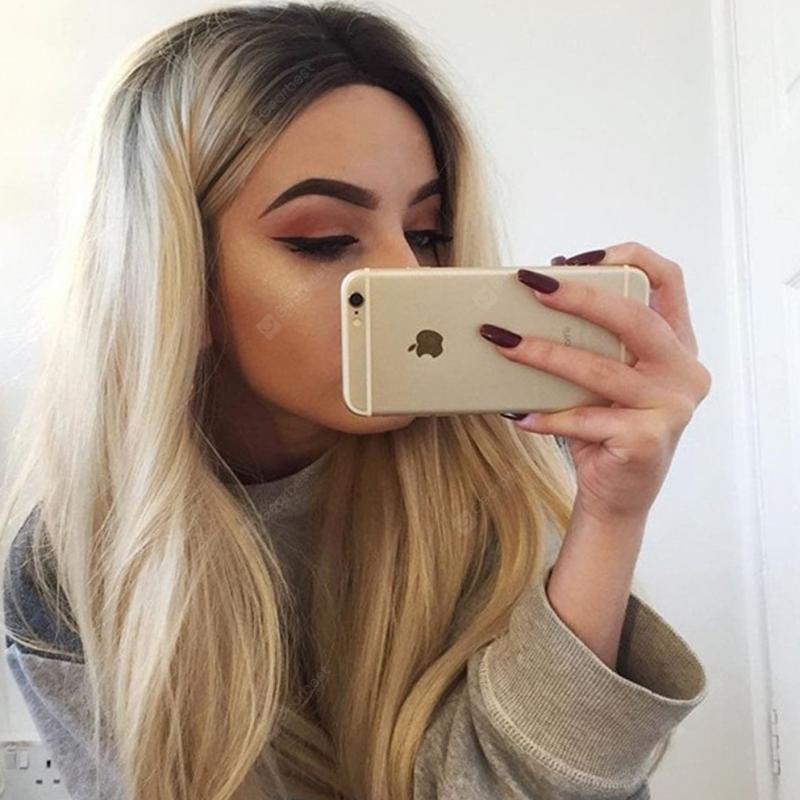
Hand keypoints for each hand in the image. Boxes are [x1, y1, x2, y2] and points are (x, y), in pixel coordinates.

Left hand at [481, 242, 711, 525]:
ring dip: (544, 354)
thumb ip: (592, 343)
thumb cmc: (605, 427)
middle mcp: (684, 371)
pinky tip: (518, 414)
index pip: (668, 281)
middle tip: (530, 285)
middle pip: (634, 318)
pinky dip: (546, 416)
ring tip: (502, 342)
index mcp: (677, 345)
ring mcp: (671, 406)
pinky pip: (585, 418)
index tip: (579, 257)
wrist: (618, 496)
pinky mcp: (648, 439)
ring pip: (600, 369)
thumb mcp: (604, 378)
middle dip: (579, 296)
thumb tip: (532, 299)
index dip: (629, 257)